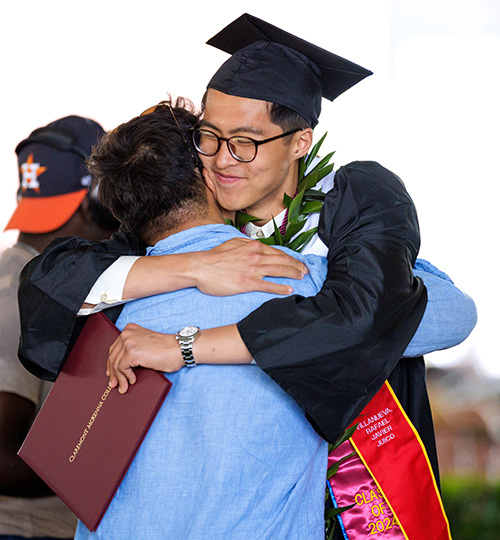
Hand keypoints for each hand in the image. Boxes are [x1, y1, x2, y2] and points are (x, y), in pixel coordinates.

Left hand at [107, 323, 182, 392]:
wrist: (179, 349)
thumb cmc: (167, 349)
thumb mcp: (145, 345)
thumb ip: (132, 349)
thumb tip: (121, 367)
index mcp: (130, 329)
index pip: (114, 348)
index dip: (112, 363)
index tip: (112, 373)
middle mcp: (127, 333)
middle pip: (112, 356)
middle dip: (113, 373)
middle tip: (114, 383)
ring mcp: (128, 342)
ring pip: (115, 364)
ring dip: (119, 378)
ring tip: (123, 387)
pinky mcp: (132, 352)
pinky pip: (122, 368)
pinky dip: (125, 377)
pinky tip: (132, 380)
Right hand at [192, 237, 307, 295]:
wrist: (201, 267)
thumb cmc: (214, 257)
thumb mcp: (233, 243)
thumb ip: (247, 244)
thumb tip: (256, 245)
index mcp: (254, 247)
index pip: (278, 252)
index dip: (290, 257)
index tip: (297, 261)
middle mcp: (257, 257)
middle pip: (283, 261)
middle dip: (297, 266)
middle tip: (305, 270)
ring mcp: (253, 270)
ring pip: (279, 271)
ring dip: (293, 274)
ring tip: (301, 278)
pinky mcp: (248, 283)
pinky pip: (269, 286)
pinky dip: (281, 288)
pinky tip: (289, 290)